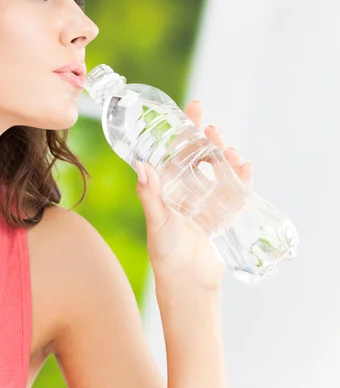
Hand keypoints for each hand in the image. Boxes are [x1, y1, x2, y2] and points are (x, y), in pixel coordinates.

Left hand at [135, 100, 253, 290]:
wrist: (188, 280)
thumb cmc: (166, 251)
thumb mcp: (158, 221)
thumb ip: (150, 195)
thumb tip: (142, 166)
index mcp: (171, 184)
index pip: (179, 149)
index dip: (187, 127)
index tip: (194, 106)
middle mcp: (190, 187)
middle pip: (204, 154)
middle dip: (210, 139)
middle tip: (213, 130)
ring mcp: (210, 198)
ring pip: (222, 169)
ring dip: (227, 156)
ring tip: (230, 152)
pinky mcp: (225, 211)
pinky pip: (237, 190)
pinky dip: (243, 179)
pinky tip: (245, 170)